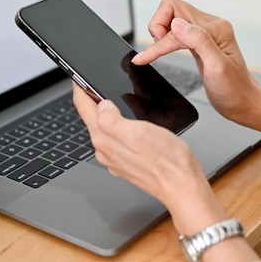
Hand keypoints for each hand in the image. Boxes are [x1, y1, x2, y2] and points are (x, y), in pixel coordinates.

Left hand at [72, 82, 225, 234]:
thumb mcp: (139, 132)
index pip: (83, 107)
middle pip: (91, 118)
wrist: (182, 186)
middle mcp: (106, 150)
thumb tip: (100, 105)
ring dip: (105, 112)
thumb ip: (112, 119)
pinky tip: (129, 121)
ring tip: (111, 97)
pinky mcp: (127, 162)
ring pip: (104, 128)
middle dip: (91, 99)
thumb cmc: (167, 161)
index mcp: (105, 139)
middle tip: (94, 82)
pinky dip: (118, 126)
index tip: (78, 75)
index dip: (80, 87)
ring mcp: (116, 158)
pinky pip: (116, 139)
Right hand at [132, 0, 260, 123]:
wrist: (242, 102)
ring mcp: (203, 32)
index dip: (159, 43)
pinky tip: (160, 51)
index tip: (143, 58)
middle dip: (157, 26)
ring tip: (159, 52)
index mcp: (216, 29)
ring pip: (170, 17)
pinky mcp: (198, 42)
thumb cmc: (234, 90)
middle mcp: (210, 26)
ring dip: (159, 33)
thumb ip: (199, 42)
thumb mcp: (218, 68)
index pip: (177, 25)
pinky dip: (163, 40)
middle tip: (157, 49)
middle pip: (171, 7)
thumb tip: (177, 24)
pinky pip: (175, 31)